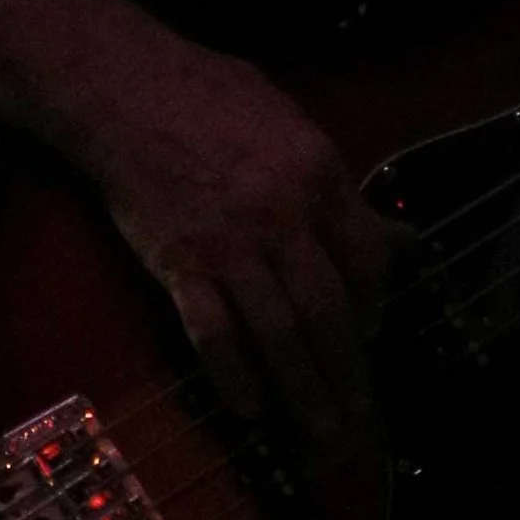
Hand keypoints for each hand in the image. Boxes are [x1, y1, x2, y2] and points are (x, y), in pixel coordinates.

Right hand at [89, 45, 393, 443]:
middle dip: (347, 371)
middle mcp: (282, 217)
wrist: (121, 90)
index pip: (367, 259)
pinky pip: (213, 334)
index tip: (373, 335)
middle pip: (328, 310)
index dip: (376, 306)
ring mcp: (229, 246)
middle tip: (359, 414)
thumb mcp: (293, 124)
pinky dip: (233, 376)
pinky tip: (250, 407)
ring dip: (302, 389)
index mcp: (319, 176)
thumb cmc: (210, 96)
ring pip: (278, 333)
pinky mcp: (179, 265)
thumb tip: (398, 237)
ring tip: (320, 429)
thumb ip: (342, 189)